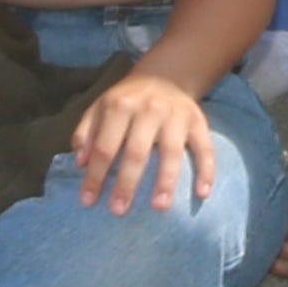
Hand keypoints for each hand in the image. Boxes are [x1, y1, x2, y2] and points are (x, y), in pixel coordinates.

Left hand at [68, 75, 217, 215]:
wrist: (165, 76)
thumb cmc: (127, 100)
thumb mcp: (100, 107)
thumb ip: (86, 132)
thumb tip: (80, 162)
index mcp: (120, 106)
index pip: (105, 146)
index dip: (96, 175)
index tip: (89, 201)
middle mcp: (149, 110)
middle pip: (136, 152)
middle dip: (127, 183)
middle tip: (119, 210)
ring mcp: (176, 116)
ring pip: (171, 152)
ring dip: (165, 181)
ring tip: (159, 207)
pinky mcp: (198, 122)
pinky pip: (205, 148)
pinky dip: (206, 170)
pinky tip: (202, 193)